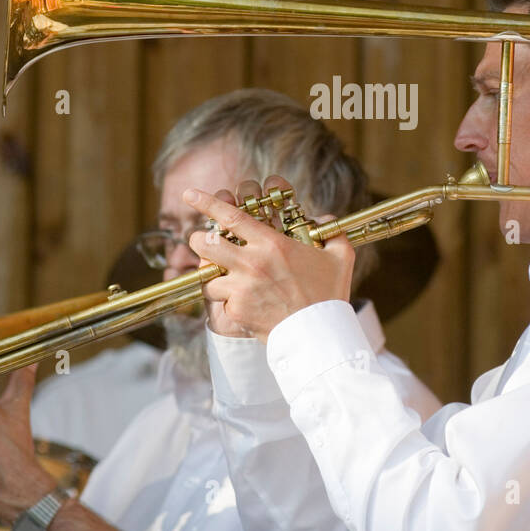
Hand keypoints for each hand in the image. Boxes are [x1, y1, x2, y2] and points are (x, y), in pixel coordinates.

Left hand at [185, 175, 353, 341]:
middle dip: (199, 240)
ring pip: (207, 276)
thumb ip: (331, 232)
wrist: (319, 336)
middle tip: (204, 241)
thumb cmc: (329, 294)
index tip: (189, 194)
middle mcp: (251, 263)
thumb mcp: (340, 257)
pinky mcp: (236, 311)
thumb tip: (323, 219)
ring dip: (213, 275)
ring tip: (225, 278)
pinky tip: (242, 303)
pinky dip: (227, 301)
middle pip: (205, 243)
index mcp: (271, 244)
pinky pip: (220, 302)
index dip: (206, 202)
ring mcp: (240, 289)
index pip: (230, 216)